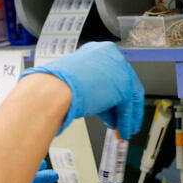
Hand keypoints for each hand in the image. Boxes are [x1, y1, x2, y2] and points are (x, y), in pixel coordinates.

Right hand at [21, 41, 143, 138]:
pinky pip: (127, 107)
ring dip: (126, 117)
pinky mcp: (124, 85)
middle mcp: (111, 56)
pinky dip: (125, 122)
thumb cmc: (56, 87)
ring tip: (122, 129)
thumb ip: (93, 91)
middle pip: (125, 84)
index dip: (114, 94)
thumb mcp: (77, 84)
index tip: (114, 105)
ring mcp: (119, 69)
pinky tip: (121, 131)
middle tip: (121, 120)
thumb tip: (102, 105)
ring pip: (129, 96)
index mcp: (98, 51)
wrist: (54, 91)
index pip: (113, 74)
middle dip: (123, 106)